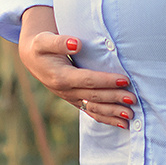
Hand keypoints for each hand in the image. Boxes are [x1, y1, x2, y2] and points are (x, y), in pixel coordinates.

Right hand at [19, 29, 134, 127]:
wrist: (32, 58)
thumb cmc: (41, 46)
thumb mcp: (44, 41)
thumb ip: (59, 42)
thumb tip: (76, 44)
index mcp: (60, 77)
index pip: (87, 80)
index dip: (106, 81)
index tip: (124, 80)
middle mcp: (66, 91)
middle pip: (94, 96)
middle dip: (114, 99)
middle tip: (133, 99)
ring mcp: (71, 98)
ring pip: (94, 108)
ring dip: (112, 113)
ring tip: (130, 115)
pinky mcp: (75, 100)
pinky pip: (92, 112)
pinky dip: (106, 118)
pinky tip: (121, 123)